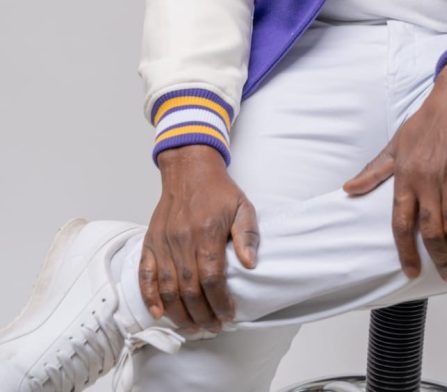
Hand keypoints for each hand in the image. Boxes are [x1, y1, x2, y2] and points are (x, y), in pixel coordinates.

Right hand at [139, 145, 257, 333]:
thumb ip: (248, 235)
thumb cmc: (218, 190)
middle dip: (202, 315)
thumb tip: (250, 264)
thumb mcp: (243, 206)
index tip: (228, 315)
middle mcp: (182, 240)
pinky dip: (149, 296)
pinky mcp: (150, 242)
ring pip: (167, 288)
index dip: (220, 303)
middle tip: (213, 327)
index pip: (212, 279)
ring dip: (179, 313)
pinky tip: (158, 312)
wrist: (190, 168)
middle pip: (189, 290)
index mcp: (206, 233)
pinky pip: (145, 274)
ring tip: (192, 327)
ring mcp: (163, 242)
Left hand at [343, 58, 446, 282]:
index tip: (411, 272)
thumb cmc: (430, 117)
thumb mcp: (398, 142)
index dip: (405, 251)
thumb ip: (375, 170)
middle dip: (440, 259)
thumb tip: (349, 189)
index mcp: (405, 175)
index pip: (400, 222)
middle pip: (430, 231)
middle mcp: (427, 179)